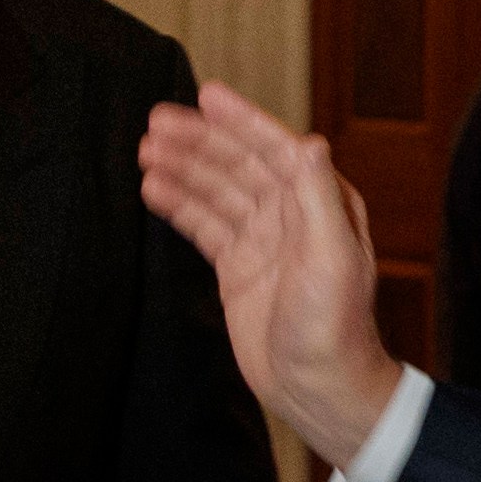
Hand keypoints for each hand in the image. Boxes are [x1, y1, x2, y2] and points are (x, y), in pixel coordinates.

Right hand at [138, 81, 402, 467]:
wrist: (318, 385)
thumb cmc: (335, 326)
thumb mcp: (332, 256)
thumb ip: (318, 197)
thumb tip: (309, 141)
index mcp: (318, 203)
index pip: (274, 149)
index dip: (241, 121)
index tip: (206, 96)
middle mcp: (290, 214)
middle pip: (237, 164)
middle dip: (199, 141)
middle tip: (156, 122)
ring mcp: (261, 240)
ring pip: (216, 191)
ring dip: (183, 168)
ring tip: (145, 151)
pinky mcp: (238, 267)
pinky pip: (204, 225)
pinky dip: (179, 206)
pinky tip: (152, 189)